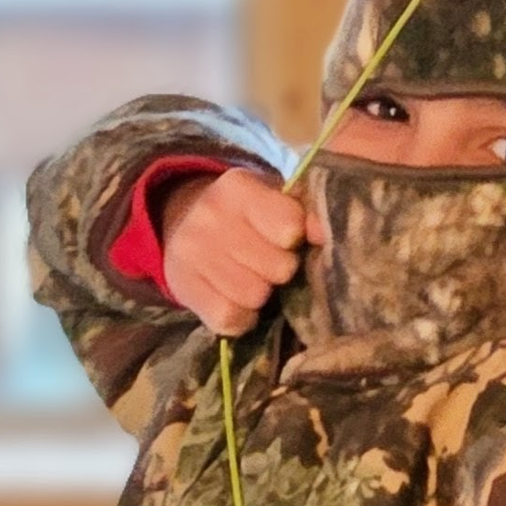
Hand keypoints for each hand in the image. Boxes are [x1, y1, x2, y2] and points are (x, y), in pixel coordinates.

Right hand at [159, 166, 306, 333]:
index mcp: (239, 187)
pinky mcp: (182, 286)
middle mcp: (209, 215)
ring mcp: (190, 251)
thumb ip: (307, 212)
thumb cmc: (248, 215)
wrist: (183, 222)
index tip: (290, 239)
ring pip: (254, 297)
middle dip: (282, 270)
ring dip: (262, 295)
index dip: (296, 240)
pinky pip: (229, 318)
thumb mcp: (276, 200)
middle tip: (271, 263)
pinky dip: (241, 317)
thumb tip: (323, 235)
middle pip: (278, 268)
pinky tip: (238, 300)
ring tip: (254, 279)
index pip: (290, 227)